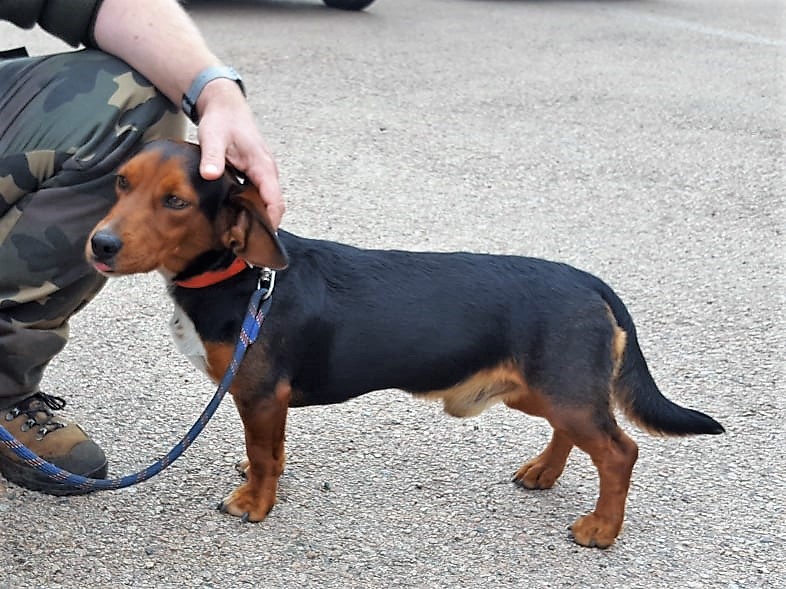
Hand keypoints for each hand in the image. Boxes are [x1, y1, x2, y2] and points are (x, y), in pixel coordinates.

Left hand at [196, 79, 284, 229]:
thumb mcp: (213, 137)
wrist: (225, 107)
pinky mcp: (256, 175)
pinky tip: (236, 220)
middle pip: (273, 206)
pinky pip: (259, 197)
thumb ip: (212, 157)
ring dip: (258, 219)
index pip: (274, 200)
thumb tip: (210, 175)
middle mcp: (267, 173)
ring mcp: (263, 175)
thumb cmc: (221, 121)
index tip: (261, 239)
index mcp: (263, 166)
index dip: (271, 221)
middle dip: (265, 226)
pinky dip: (252, 210)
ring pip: (267, 203)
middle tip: (246, 246)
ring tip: (241, 238)